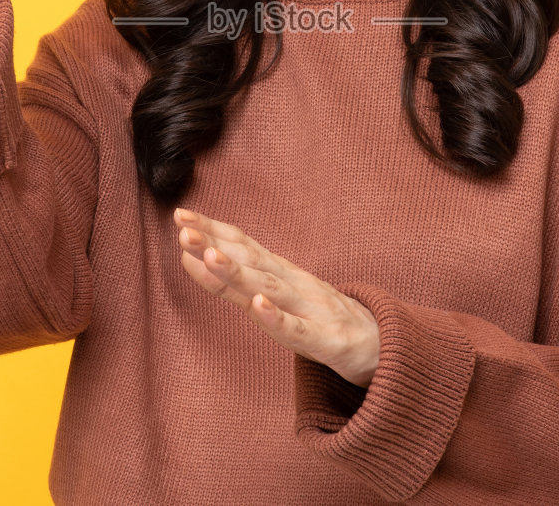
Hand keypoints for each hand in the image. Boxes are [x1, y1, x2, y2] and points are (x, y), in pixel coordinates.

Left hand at [173, 208, 380, 387]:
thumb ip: (229, 282)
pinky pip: (297, 329)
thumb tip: (188, 255)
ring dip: (238, 272)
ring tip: (210, 256)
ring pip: (269, 289)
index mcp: (279, 271)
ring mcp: (308, 308)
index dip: (212, 230)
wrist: (378, 343)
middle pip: (249, 261)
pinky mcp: (324, 338)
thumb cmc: (317, 316)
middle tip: (184, 229)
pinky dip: (276, 317)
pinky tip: (258, 305)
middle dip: (215, 245)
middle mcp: (291, 283)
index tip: (180, 215)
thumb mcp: (271, 294)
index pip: (242, 244)